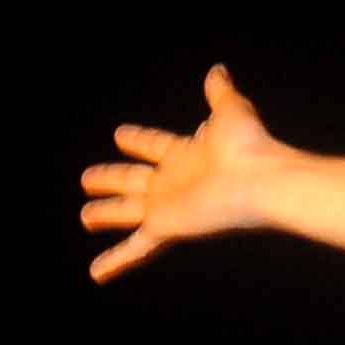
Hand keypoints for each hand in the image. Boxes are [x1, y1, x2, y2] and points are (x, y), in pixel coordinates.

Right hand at [80, 65, 285, 281]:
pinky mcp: (165, 227)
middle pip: (133, 180)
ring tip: (86, 217)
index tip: (120, 134)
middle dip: (111, 178)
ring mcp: (167, 207)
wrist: (259, 181)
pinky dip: (115, 262)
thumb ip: (219, 93)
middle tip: (87, 178)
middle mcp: (173, 182)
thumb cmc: (249, 146)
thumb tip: (218, 70)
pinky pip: (135, 249)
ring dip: (105, 214)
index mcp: (185, 155)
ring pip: (126, 212)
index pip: (155, 145)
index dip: (139, 139)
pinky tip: (96, 274)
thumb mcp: (230, 110)